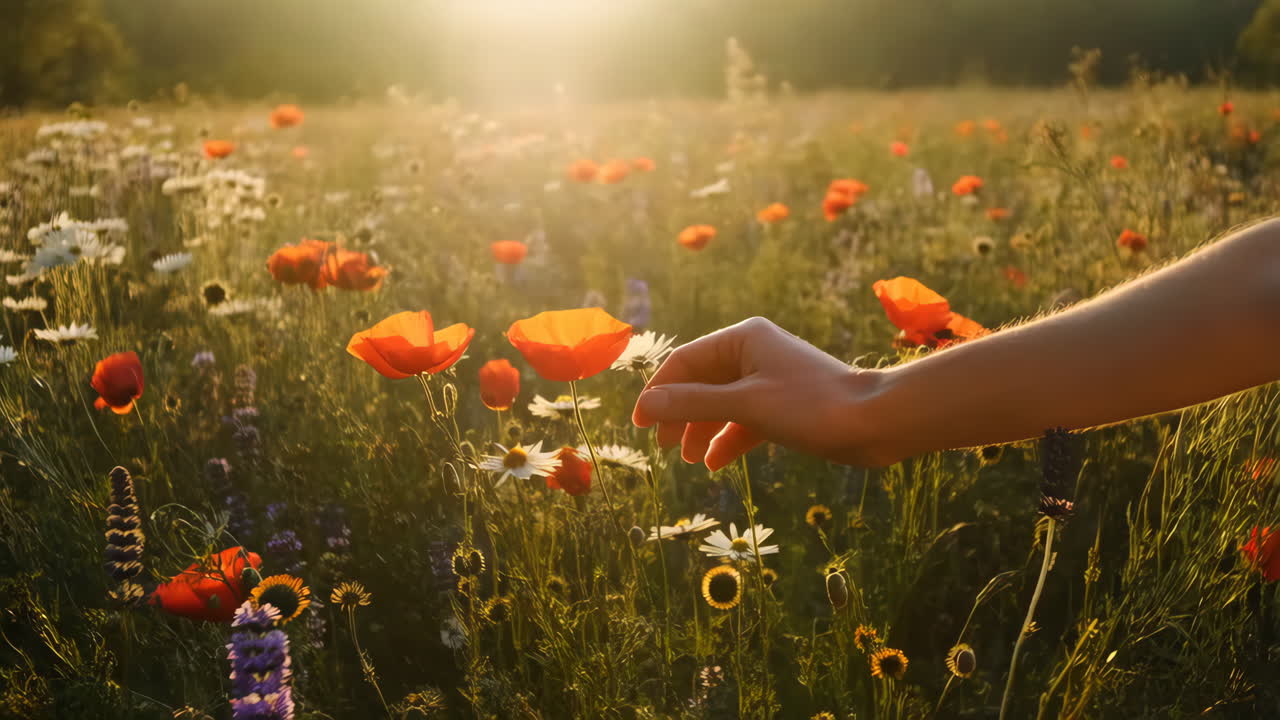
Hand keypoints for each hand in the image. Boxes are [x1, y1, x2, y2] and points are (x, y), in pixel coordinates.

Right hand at [631, 317, 890, 469]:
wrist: (876, 422)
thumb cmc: (811, 406)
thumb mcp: (744, 405)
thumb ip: (691, 404)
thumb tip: (645, 405)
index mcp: (743, 338)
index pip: (684, 362)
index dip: (658, 392)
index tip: (639, 425)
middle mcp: (754, 352)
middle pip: (700, 383)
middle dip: (680, 415)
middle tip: (663, 446)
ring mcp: (769, 379)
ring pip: (721, 404)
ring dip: (702, 430)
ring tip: (689, 460)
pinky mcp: (784, 404)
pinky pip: (744, 419)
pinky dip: (728, 439)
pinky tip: (715, 463)